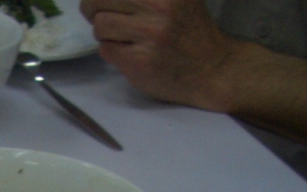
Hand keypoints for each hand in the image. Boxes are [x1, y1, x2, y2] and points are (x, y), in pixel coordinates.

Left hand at [78, 0, 242, 110]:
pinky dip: (112, 51)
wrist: (212, 68)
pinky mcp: (140, 59)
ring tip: (122, 37)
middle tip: (102, 18)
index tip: (104, 2)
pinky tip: (129, 53)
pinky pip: (106, 49)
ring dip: (104, 34)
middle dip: (94, 10)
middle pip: (99, 0)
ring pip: (100, 25)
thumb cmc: (190, 32)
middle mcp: (160, 5)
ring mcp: (150, 33)